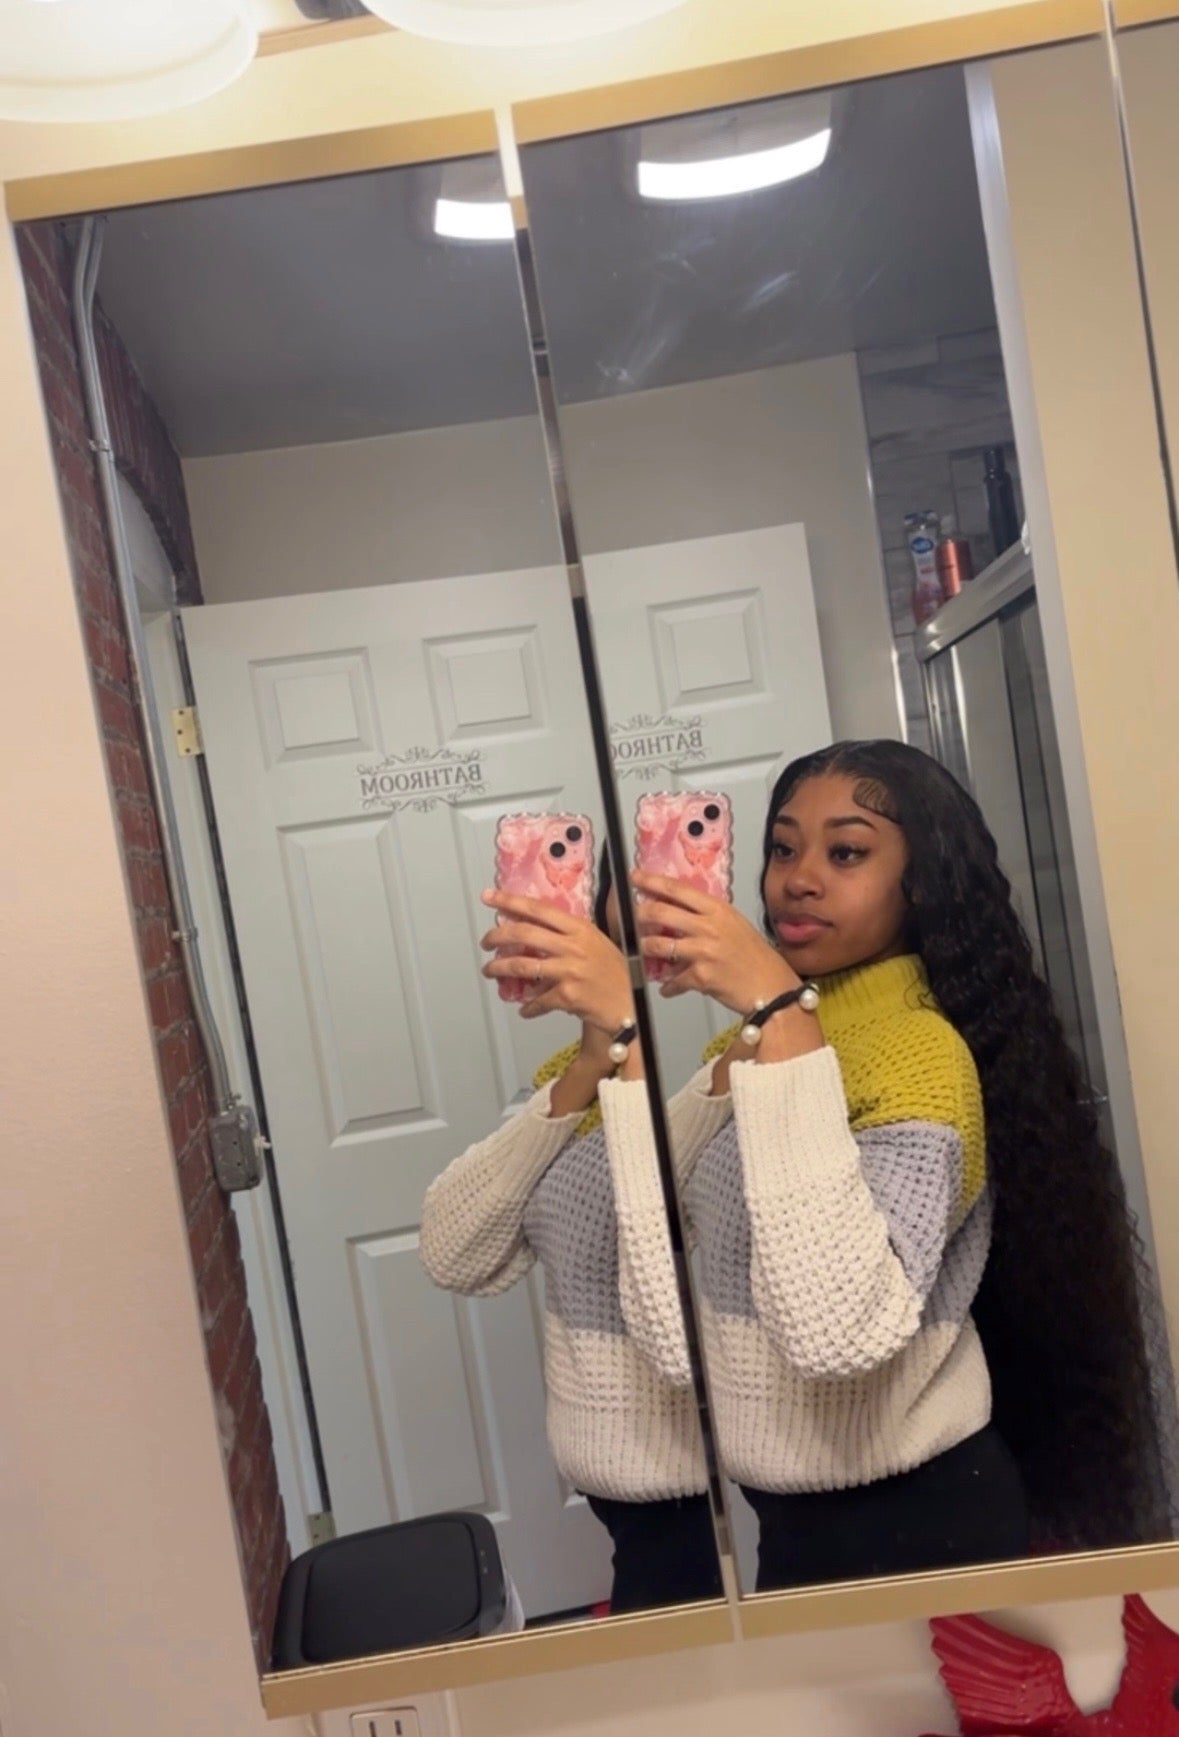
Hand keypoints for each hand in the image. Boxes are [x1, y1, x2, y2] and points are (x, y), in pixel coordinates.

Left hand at [480, 889, 633, 1033]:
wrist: (629, 1005)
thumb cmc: (615, 974)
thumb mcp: (597, 942)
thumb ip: (570, 933)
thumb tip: (538, 925)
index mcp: (580, 929)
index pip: (538, 909)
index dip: (510, 901)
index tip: (490, 897)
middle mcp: (574, 946)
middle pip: (524, 933)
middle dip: (497, 936)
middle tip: (486, 941)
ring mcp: (570, 971)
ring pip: (522, 966)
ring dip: (500, 968)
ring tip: (491, 970)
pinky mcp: (567, 995)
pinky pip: (537, 1000)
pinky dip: (528, 1006)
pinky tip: (525, 1008)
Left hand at [631, 871, 798, 1012]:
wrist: (772, 987)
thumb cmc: (755, 957)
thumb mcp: (734, 925)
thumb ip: (708, 917)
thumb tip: (680, 911)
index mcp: (718, 910)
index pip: (677, 889)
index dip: (652, 881)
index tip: (635, 877)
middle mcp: (709, 926)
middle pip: (660, 912)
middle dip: (638, 914)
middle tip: (629, 916)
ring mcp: (704, 951)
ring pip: (658, 944)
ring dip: (646, 949)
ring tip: (644, 952)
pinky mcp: (701, 976)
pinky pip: (672, 979)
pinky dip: (669, 986)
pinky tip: (669, 987)